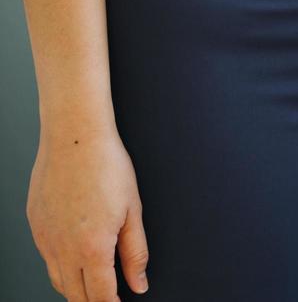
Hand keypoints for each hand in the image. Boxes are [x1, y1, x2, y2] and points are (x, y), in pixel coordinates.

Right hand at [26, 125, 148, 299]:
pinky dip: (60, 263)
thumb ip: (135, 252)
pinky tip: (73, 252)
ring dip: (75, 285)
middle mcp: (63, 248)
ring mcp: (45, 237)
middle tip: (108, 295)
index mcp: (92, 248)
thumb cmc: (106, 163)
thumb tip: (139, 282)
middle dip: (93, 301)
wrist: (75, 135)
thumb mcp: (133, 208)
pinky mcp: (35, 224)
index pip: (100, 297)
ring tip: (92, 278)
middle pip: (76, 295)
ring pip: (58, 280)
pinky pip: (46, 256)